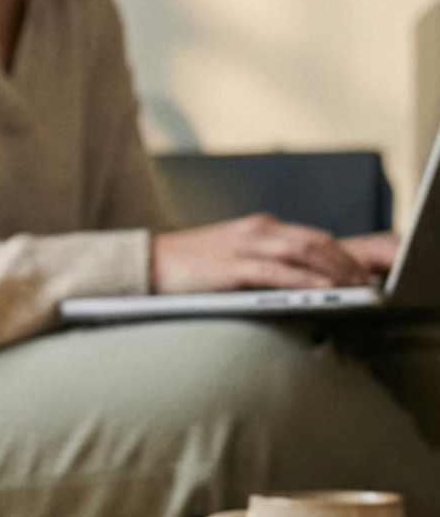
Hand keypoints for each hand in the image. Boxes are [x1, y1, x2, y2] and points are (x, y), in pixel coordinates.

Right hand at [151, 214, 394, 294]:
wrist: (146, 263)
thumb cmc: (187, 266)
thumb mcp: (231, 256)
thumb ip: (261, 260)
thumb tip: (296, 281)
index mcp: (258, 227)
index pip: (312, 236)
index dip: (343, 253)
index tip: (364, 272)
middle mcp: (256, 230)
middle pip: (316, 241)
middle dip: (348, 261)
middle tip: (370, 282)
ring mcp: (244, 246)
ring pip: (304, 252)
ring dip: (336, 270)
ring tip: (358, 287)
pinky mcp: (231, 267)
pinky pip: (277, 271)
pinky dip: (306, 279)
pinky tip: (325, 289)